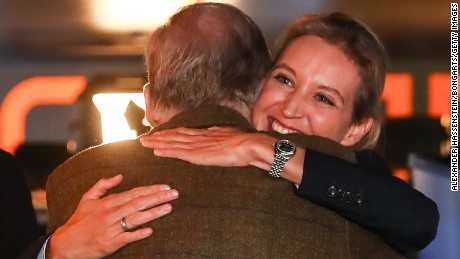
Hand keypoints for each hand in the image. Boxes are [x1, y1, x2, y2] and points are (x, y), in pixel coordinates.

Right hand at [48, 174, 178, 258]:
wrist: (65, 244)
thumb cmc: (78, 221)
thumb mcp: (87, 198)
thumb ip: (103, 185)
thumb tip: (120, 175)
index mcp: (108, 202)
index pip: (134, 193)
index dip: (151, 189)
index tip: (166, 186)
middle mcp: (111, 213)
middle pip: (138, 203)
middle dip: (158, 197)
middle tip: (174, 193)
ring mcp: (111, 228)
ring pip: (135, 218)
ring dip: (153, 212)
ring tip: (169, 207)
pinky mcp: (110, 243)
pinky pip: (126, 237)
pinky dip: (138, 234)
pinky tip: (151, 230)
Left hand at [140, 127, 276, 169]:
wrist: (248, 145)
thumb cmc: (242, 142)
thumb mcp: (226, 134)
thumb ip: (216, 135)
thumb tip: (212, 133)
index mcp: (204, 133)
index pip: (182, 132)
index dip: (169, 132)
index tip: (158, 133)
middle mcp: (197, 137)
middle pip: (173, 135)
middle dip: (157, 137)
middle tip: (143, 138)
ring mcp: (196, 145)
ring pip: (172, 142)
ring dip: (157, 143)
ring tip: (144, 143)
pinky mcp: (197, 154)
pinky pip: (178, 152)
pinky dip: (166, 151)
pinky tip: (156, 151)